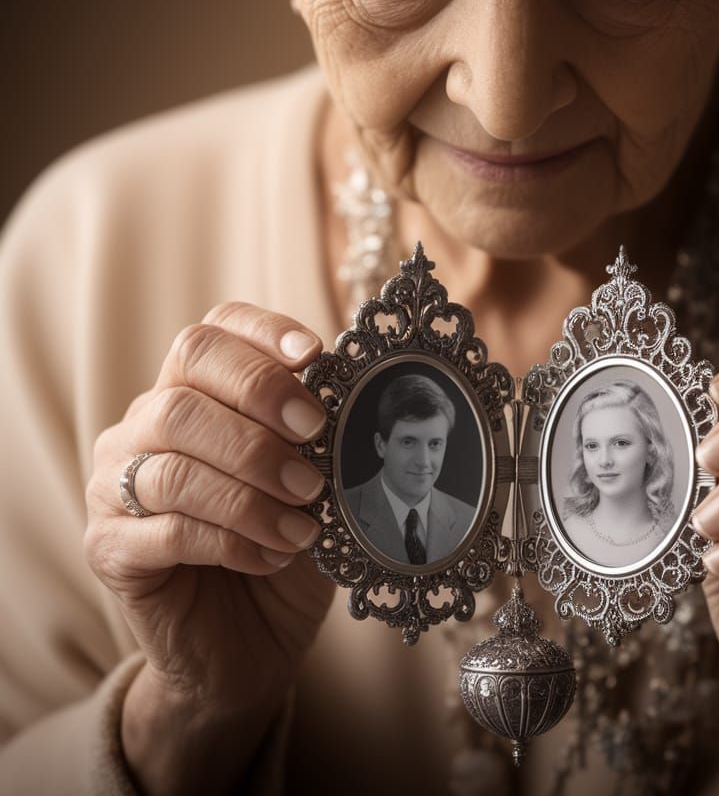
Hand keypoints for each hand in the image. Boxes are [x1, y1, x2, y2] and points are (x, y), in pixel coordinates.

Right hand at [85, 302, 335, 792]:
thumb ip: (318, 434)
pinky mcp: (109, 549)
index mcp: (192, 393)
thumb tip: (352, 386)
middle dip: (260, 413)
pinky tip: (272, 554)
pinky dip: (232, 540)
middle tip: (317, 446)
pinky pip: (167, 531)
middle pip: (183, 393)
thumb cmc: (285, 543)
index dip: (261, 334)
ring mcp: (114, 487)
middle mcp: (141, 429)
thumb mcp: (314, 479)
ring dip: (252, 491)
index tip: (315, 355)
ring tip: (305, 518)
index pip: (210, 334)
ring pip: (172, 464)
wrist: (250, 642)